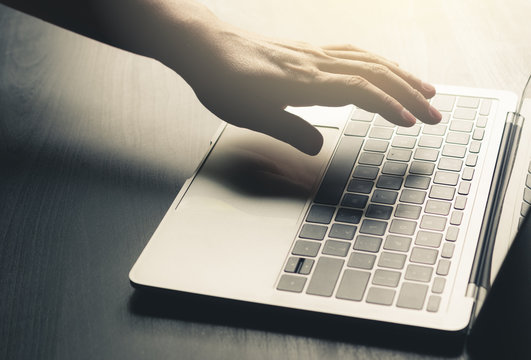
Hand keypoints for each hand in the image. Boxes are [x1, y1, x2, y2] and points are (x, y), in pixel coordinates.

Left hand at [164, 11, 441, 154]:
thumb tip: (319, 147)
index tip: (411, 122)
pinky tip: (382, 69)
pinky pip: (352, 53)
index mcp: (305, 82)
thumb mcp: (253, 115)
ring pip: (368, 60)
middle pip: (374, 73)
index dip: (388, 106)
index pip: (360, 91)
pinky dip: (377, 62)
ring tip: (424, 89)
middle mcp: (315, 64)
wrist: (204, 47)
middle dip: (409, 93)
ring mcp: (313, 54)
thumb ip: (290, 130)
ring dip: (400, 74)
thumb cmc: (223, 81)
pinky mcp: (307, 51)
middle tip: (435, 112)